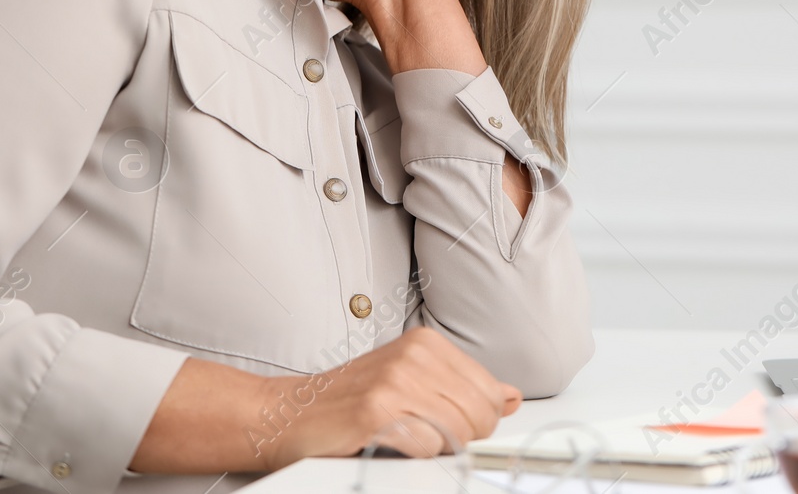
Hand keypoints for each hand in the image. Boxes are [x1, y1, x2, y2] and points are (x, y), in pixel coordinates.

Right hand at [254, 327, 522, 470]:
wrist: (286, 414)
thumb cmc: (347, 402)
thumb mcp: (411, 382)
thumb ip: (464, 387)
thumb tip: (511, 396)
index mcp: (426, 343)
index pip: (490, 394)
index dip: (475, 422)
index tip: (443, 424)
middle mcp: (414, 354)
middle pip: (479, 415)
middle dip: (459, 438)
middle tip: (418, 434)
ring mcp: (395, 380)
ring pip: (457, 432)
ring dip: (433, 448)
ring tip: (400, 436)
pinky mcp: (378, 411)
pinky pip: (427, 446)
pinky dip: (413, 454)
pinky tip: (386, 442)